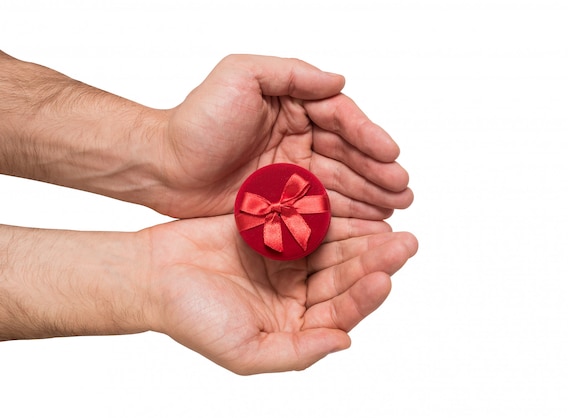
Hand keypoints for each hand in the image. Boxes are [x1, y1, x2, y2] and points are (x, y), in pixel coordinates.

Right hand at [142, 216, 417, 373]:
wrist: (152, 274)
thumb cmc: (192, 317)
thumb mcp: (245, 351)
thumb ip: (298, 351)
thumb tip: (344, 342)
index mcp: (295, 323)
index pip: (341, 312)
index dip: (365, 296)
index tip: (385, 277)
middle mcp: (296, 292)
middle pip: (344, 277)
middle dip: (374, 261)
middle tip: (404, 243)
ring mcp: (286, 258)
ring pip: (333, 247)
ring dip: (360, 236)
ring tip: (388, 221)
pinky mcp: (273, 228)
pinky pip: (307, 220)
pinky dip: (328, 213)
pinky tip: (349, 203)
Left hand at [154, 54, 412, 218]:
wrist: (164, 167)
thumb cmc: (196, 119)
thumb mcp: (240, 75)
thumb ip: (291, 73)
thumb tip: (339, 80)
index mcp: (293, 106)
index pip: (341, 118)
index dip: (368, 137)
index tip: (391, 155)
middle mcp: (298, 137)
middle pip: (348, 155)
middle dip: (378, 173)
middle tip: (403, 192)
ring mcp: (292, 171)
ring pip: (340, 184)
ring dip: (369, 196)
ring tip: (395, 210)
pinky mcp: (283, 201)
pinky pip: (321, 209)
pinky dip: (345, 217)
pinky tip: (367, 226)